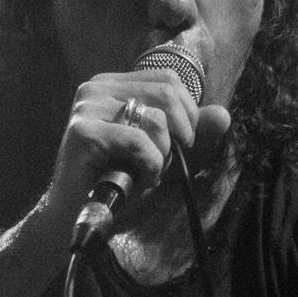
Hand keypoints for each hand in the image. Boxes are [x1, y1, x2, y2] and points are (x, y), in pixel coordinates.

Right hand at [44, 68, 231, 233]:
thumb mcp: (160, 153)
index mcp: (113, 85)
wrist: (73, 216)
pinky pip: (139, 141)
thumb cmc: (115, 183)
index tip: (181, 146)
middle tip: (165, 164)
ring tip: (146, 174)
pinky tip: (139, 181)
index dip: (188, 114)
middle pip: (167, 93)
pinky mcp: (83, 131)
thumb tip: (224, 115)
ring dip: (162, 155)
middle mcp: (97, 88)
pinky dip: (149, 166)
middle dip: (179, 134)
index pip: (168, 80)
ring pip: (155, 118)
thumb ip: (189, 133)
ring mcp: (87, 107)